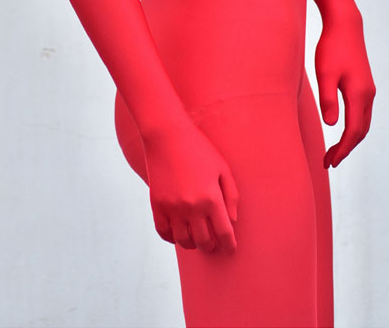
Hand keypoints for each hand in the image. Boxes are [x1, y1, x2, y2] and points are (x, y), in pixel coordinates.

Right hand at [141, 114, 239, 254]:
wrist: (168, 137)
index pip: (223, 232)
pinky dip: (172, 239)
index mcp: (211, 198)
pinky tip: (179, 234)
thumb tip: (232, 220)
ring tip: (198, 240)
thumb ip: (231, 196)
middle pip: (203, 241)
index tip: (231, 250)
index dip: (229, 244)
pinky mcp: (156, 206)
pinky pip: (164, 233)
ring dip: (193, 244)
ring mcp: (172, 209)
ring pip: (183, 241)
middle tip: (214, 245)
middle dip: (211, 246)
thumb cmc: (199, 150)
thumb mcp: (222, 168)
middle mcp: (191, 207)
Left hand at [314, 12, 375, 167]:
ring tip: (333, 151)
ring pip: (364, 123)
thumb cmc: (332, 47)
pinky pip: (363, 114)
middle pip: (361, 131)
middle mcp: (368, 95)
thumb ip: (328, 99)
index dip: (342, 150)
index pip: (353, 131)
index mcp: (359, 94)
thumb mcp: (325, 74)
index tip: (329, 162)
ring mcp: (369, 90)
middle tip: (328, 162)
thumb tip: (330, 125)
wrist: (345, 26)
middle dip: (346, 149)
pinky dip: (354, 128)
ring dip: (351, 140)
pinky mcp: (365, 85)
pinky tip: (342, 129)